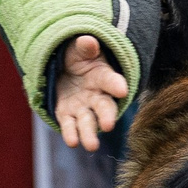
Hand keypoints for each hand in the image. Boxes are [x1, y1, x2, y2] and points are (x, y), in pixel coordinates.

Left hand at [52, 34, 129, 151]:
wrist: (65, 69)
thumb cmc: (78, 57)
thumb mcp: (79, 49)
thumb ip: (85, 47)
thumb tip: (88, 42)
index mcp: (103, 77)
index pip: (111, 81)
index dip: (116, 85)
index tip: (122, 89)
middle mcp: (96, 95)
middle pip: (104, 107)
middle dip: (106, 116)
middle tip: (109, 125)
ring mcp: (82, 107)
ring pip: (88, 122)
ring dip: (89, 133)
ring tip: (91, 146)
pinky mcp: (67, 114)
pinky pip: (69, 125)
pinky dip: (70, 134)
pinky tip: (72, 142)